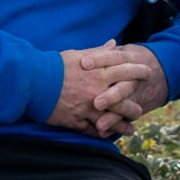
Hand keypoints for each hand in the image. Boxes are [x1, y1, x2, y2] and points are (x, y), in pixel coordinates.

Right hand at [47, 41, 168, 137]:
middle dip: (134, 106)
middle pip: (124, 100)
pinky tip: (109, 135)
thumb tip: (113, 44)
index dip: (138, 71)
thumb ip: (98, 52)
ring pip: (112, 119)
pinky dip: (102, 133)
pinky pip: (93, 130)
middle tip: (141, 109)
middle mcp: (96, 91)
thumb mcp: (78, 54)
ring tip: (131, 130)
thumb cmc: (54, 66)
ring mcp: (87, 107)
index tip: (148, 72)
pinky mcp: (76, 120)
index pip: (125, 71)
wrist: (32, 82)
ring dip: (123, 126)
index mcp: (98, 72)